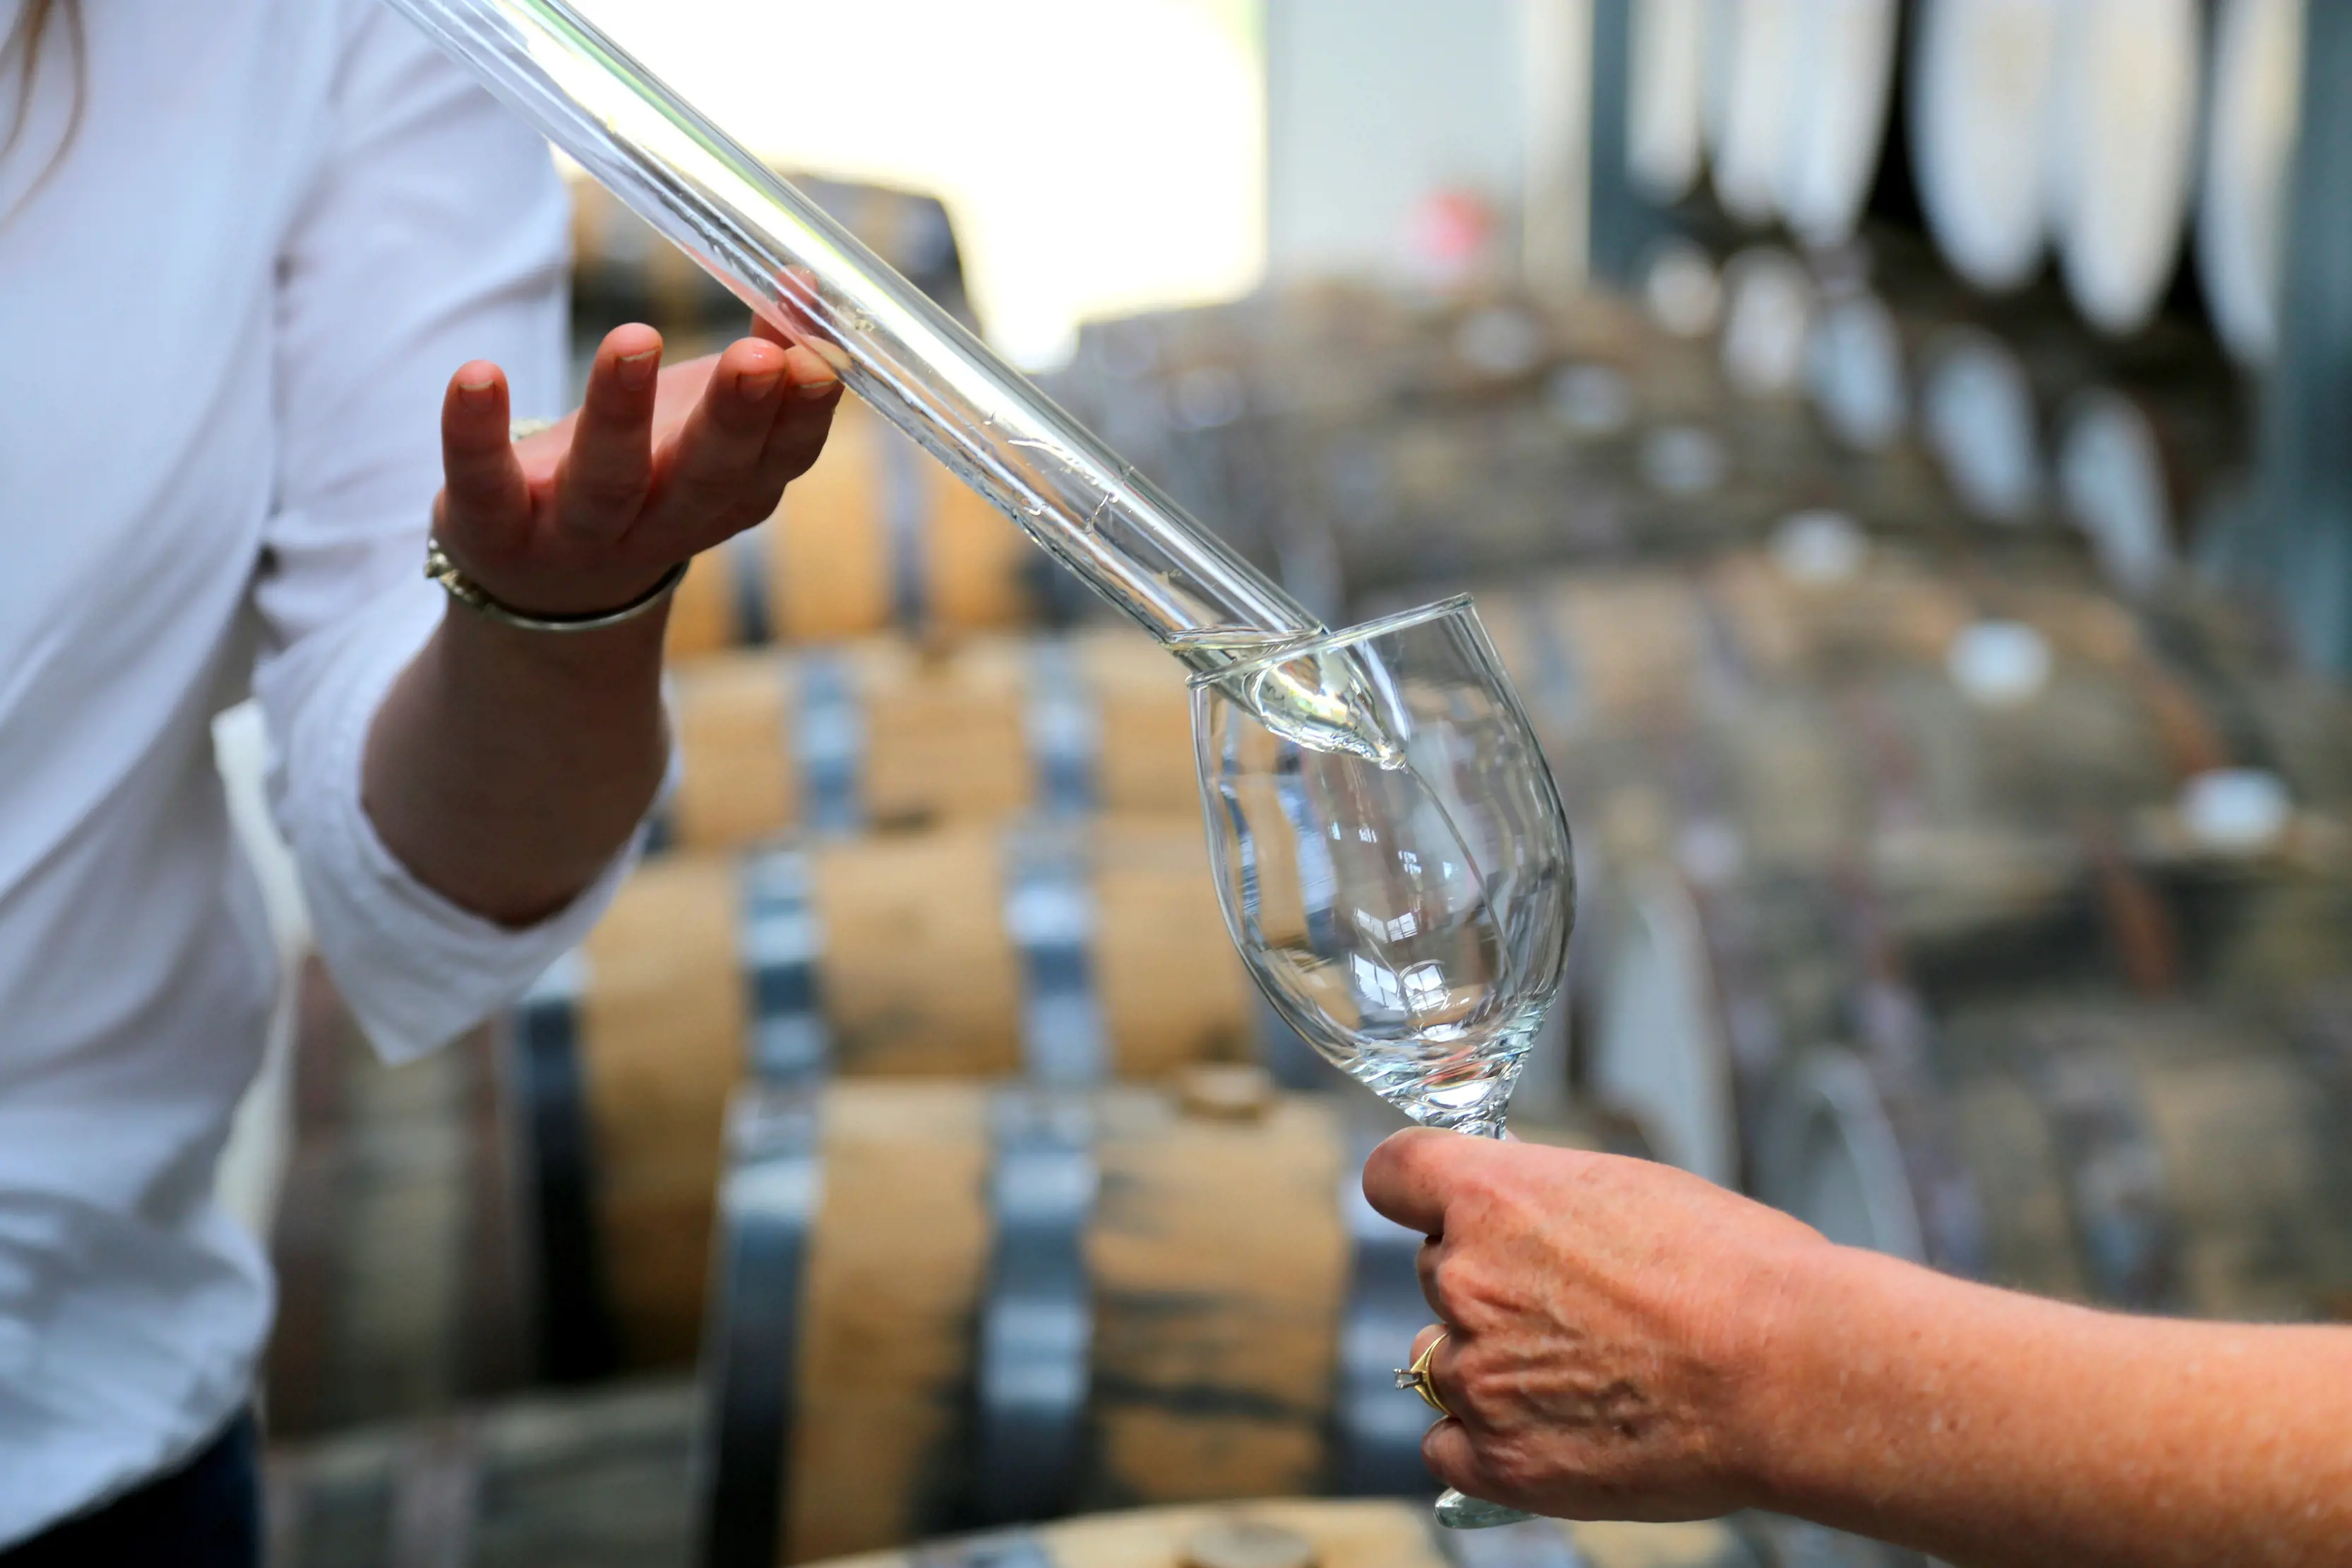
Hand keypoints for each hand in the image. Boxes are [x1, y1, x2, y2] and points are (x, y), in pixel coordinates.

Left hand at [432, 318, 841, 618]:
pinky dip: (476, 435)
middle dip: (734, 418)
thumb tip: (798, 283)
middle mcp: (663, 522)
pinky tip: (478, 375)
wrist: (544, 582)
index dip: (803, 412)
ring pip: (606, 484)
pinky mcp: (493, 529)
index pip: (779, 461)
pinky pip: (485, 486)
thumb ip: (758, 361)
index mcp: (727, 496)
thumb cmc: (646, 478)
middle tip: (756, 359)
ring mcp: (578, 534)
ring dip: (621, 414)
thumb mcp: (703, 425)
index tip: (820, 355)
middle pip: (706, 478)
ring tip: (634, 339)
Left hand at [1363, 1129, 1830, 1521]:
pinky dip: (1481, 1442)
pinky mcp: (1501, 1460)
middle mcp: (1465, 1281)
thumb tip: (1524, 1217)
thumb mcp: (1631, 1190)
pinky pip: (1446, 1446)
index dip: (1417, 1191)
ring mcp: (1477, 1375)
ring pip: (1441, 1358)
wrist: (1789, 1371)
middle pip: (1437, 1271)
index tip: (1435, 1204)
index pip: (1394, 1174)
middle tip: (1570, 1302)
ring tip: (1581, 1371)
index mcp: (1493, 1197)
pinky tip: (1547, 1430)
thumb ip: (1549, 1203)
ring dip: (1489, 1360)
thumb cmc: (1738, 1273)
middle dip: (1488, 1281)